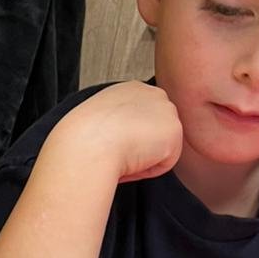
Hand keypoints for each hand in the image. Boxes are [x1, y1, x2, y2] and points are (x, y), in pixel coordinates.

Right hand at [56, 81, 183, 184]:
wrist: (89, 144)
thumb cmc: (83, 137)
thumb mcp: (96, 118)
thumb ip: (116, 120)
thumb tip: (118, 137)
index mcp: (131, 89)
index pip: (141, 117)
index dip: (128, 136)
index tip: (113, 142)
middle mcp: (152, 94)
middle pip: (155, 131)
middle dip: (140, 144)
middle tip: (118, 149)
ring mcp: (166, 110)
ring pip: (160, 147)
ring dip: (143, 157)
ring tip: (123, 153)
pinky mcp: (175, 131)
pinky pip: (165, 162)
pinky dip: (148, 169)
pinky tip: (132, 159)